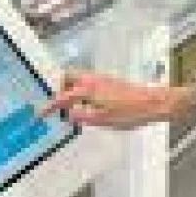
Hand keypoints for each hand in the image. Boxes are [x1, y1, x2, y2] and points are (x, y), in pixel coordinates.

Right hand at [39, 70, 191, 130]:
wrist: (154, 102)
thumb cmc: (131, 112)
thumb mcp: (103, 120)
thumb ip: (83, 116)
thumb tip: (68, 114)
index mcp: (89, 89)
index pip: (63, 97)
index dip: (50, 105)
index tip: (40, 113)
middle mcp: (93, 80)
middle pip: (67, 76)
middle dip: (58, 87)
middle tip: (55, 103)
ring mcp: (102, 78)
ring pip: (78, 78)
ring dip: (70, 88)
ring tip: (70, 106)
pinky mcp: (109, 81)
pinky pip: (87, 81)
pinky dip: (80, 89)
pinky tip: (86, 103)